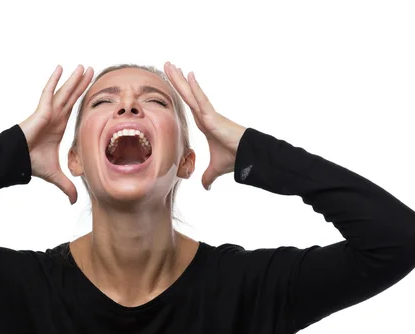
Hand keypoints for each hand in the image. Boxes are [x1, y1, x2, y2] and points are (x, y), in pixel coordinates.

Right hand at [19, 64, 93, 204]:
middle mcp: (55, 116)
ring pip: (64, 91)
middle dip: (81, 83)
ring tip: (84, 66)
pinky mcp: (41, 110)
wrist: (17, 160)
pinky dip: (54, 80)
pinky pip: (49, 91)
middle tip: (92, 69)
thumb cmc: (32, 163)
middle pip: (71, 96)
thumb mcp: (55, 175)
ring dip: (74, 79)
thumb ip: (66, 185)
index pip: (74, 108)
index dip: (82, 97)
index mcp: (59, 126)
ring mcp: (49, 112)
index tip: (92, 88)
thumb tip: (73, 202)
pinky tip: (60, 67)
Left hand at [163, 62, 246, 189]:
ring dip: (180, 79)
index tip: (173, 79)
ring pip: (191, 93)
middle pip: (186, 94)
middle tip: (166, 65)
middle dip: (176, 79)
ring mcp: (208, 114)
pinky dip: (195, 88)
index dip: (180, 91)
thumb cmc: (234, 158)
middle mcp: (205, 115)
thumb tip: (205, 188)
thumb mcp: (216, 169)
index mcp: (204, 123)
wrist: (248, 157)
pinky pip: (201, 100)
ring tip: (170, 65)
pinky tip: (188, 75)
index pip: (188, 103)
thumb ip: (208, 176)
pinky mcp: (213, 117)